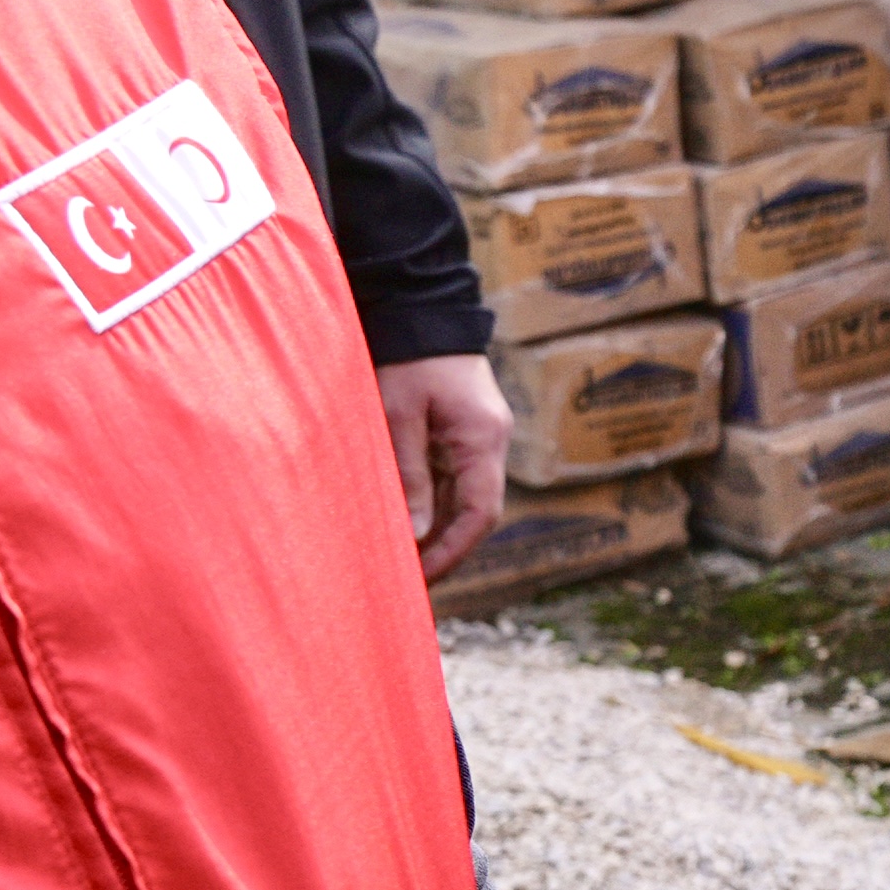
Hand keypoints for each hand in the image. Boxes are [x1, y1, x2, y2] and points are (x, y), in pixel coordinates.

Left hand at [381, 351, 512, 578]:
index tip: (422, 579)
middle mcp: (491, 442)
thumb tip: (415, 533)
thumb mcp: (398, 416)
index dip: (454, 551)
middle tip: (410, 581)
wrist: (424, 308)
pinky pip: (456, 479)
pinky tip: (410, 523)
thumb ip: (409, 474)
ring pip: (466, 498)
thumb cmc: (408, 359)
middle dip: (446, 549)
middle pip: (478, 512)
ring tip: (405, 559)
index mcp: (483, 439)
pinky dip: (435, 505)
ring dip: (439, 530)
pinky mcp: (467, 432)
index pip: (481, 513)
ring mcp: (482, 437)